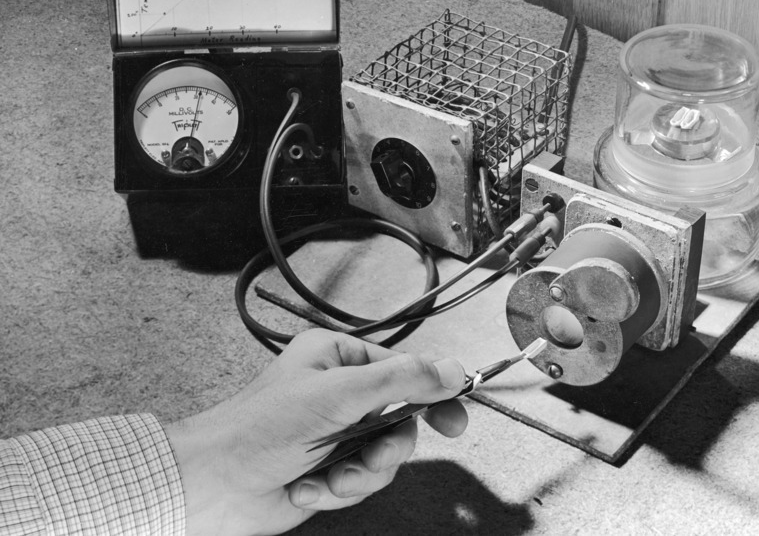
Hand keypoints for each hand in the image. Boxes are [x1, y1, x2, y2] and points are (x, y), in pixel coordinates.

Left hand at [166, 329, 468, 535]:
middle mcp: (340, 392)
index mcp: (339, 357)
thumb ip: (400, 380)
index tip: (455, 422)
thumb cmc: (259, 429)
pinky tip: (306, 488)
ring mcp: (336, 432)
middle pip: (400, 420)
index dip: (433, 395)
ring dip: (358, 475)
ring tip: (327, 478)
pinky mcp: (329, 468)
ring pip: (384, 457)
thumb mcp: (338, 395)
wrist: (214, 486)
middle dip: (384, 449)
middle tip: (372, 458)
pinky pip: (361, 481)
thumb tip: (452, 370)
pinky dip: (337, 490)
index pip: (404, 370)